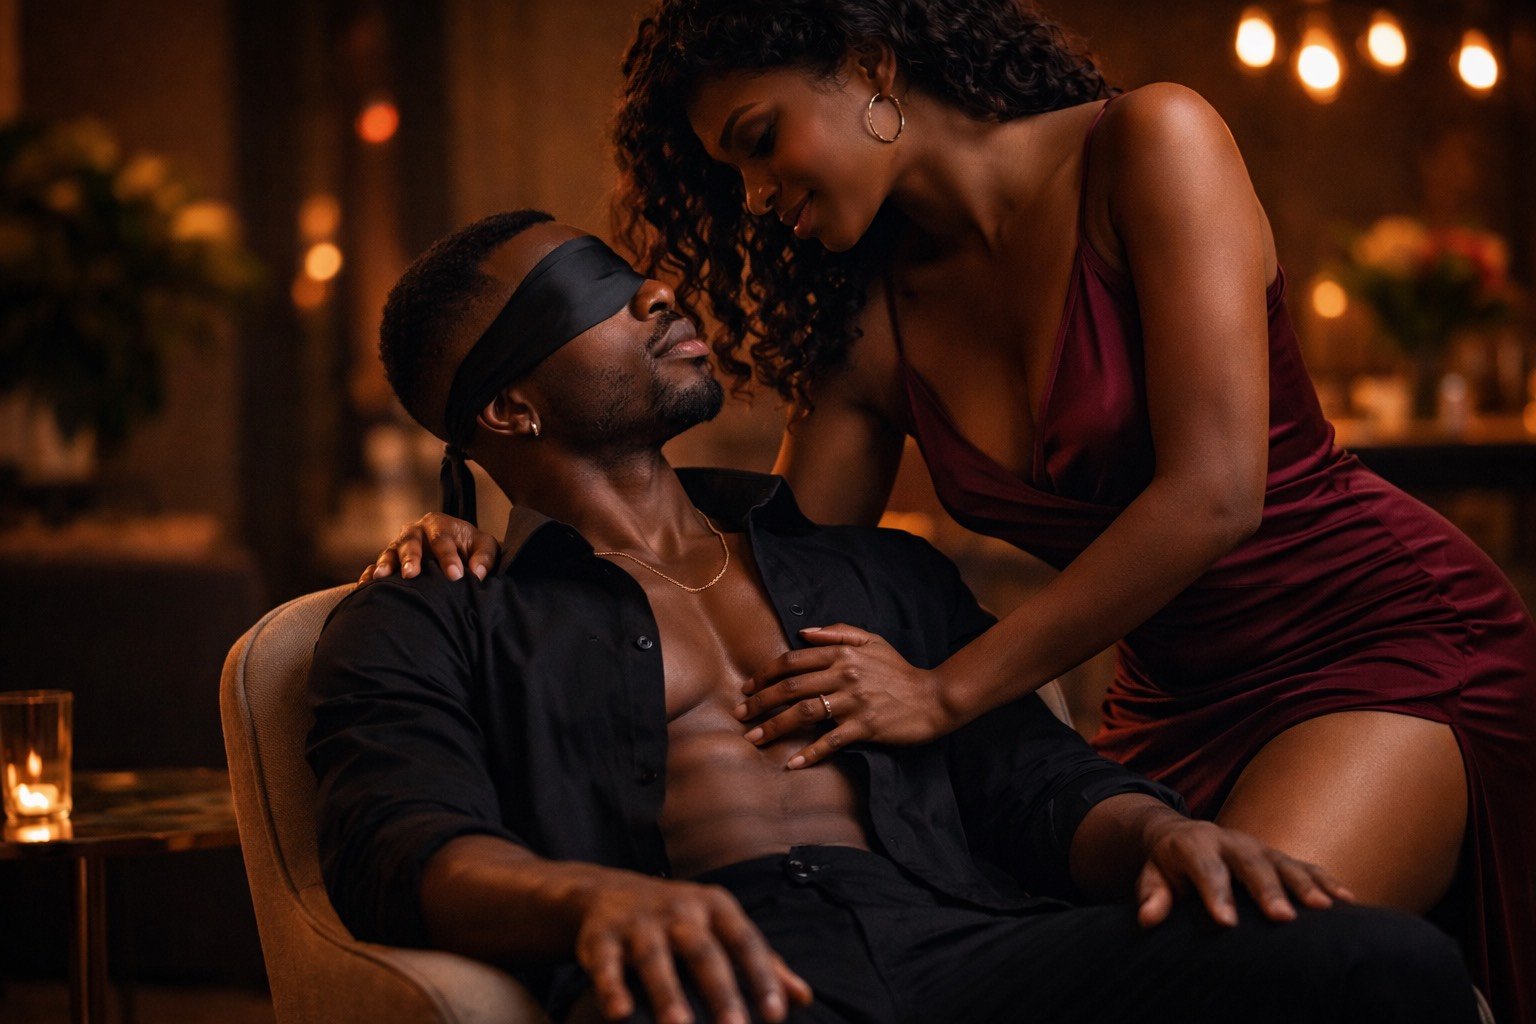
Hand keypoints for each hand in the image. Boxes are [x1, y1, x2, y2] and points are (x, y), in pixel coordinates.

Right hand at [360, 512, 498, 583]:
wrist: (457, 550)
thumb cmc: (471, 548)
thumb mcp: (484, 547)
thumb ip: (484, 557)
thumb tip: (477, 573)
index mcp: (438, 524)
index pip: (442, 539)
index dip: (448, 557)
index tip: (456, 576)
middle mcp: (415, 532)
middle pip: (410, 542)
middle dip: (411, 557)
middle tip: (412, 574)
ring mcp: (399, 546)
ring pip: (390, 552)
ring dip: (386, 564)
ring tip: (382, 577)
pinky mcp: (389, 561)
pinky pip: (374, 566)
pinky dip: (369, 575)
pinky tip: (364, 586)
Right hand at [574, 876, 813, 1023]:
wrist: (610, 891)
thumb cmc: (683, 922)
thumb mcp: (723, 929)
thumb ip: (762, 963)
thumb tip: (804, 998)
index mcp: (716, 908)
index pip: (745, 941)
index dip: (762, 976)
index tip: (777, 1015)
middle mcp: (679, 911)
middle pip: (703, 951)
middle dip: (719, 990)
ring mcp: (639, 922)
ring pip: (654, 957)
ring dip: (666, 993)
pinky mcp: (601, 937)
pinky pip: (605, 963)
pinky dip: (611, 987)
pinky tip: (618, 1014)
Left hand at [736, 623, 956, 769]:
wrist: (933, 697)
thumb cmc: (898, 669)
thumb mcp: (871, 641)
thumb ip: (838, 631)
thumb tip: (803, 632)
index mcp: (842, 653)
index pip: (793, 661)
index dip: (765, 674)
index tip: (748, 687)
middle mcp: (844, 675)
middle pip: (791, 687)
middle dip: (760, 701)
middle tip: (740, 714)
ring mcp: (854, 702)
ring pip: (804, 713)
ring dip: (775, 726)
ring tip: (754, 738)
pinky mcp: (865, 726)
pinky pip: (831, 741)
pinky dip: (810, 753)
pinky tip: (792, 763)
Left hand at [1134, 815, 1354, 928]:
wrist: (1185, 837)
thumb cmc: (1170, 867)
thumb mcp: (1152, 876)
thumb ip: (1152, 895)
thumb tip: (1147, 917)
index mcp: (1195, 845)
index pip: (1205, 870)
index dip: (1215, 895)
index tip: (1225, 923)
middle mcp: (1231, 842)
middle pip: (1251, 865)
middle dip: (1268, 891)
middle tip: (1283, 918)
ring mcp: (1259, 848)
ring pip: (1284, 864)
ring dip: (1305, 886)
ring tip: (1324, 909)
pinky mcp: (1280, 857)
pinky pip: (1307, 867)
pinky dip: (1326, 882)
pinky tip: (1348, 901)